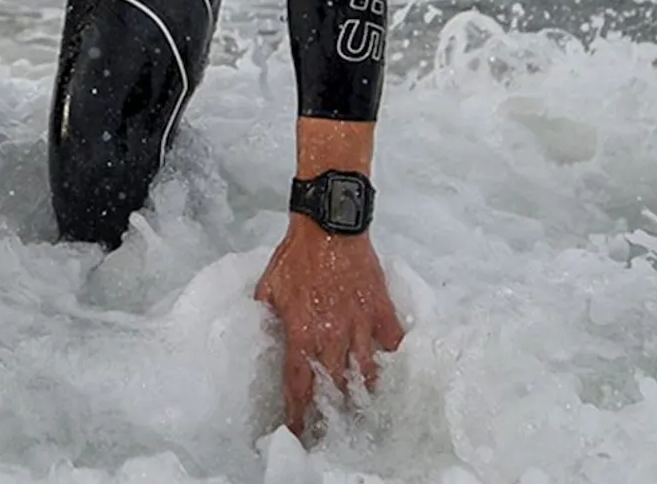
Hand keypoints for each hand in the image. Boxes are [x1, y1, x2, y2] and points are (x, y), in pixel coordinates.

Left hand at [254, 216, 404, 434]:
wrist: (329, 225)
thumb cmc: (296, 254)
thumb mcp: (269, 285)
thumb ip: (268, 314)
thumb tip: (263, 331)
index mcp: (302, 332)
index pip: (298, 383)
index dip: (297, 411)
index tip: (297, 430)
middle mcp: (332, 336)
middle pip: (334, 386)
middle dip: (331, 408)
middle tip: (331, 422)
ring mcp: (360, 326)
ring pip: (366, 373)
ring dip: (363, 393)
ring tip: (362, 409)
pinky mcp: (381, 312)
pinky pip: (392, 346)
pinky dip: (392, 362)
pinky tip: (391, 373)